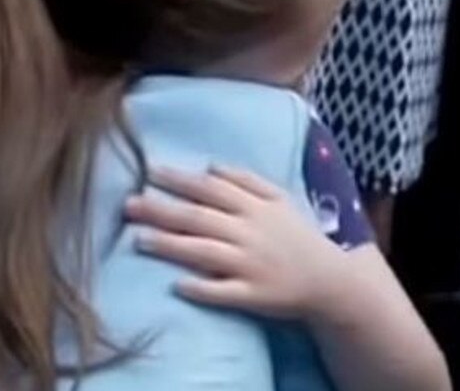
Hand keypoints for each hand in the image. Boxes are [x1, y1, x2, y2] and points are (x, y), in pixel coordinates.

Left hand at [126, 165, 344, 319]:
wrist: (331, 280)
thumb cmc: (296, 235)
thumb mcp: (279, 198)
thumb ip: (246, 179)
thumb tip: (210, 165)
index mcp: (253, 207)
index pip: (209, 188)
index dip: (179, 180)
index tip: (148, 172)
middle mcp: (248, 232)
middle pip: (198, 218)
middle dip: (161, 210)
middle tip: (128, 205)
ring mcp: (250, 265)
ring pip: (204, 252)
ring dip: (170, 245)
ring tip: (139, 240)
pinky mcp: (253, 295)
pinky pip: (223, 291)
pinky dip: (201, 288)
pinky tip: (176, 284)